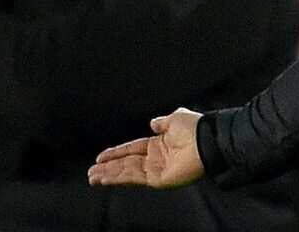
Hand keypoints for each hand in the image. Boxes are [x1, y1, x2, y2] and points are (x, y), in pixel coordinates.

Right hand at [87, 107, 203, 188]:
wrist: (207, 140)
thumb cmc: (195, 128)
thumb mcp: (175, 118)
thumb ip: (163, 122)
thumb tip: (153, 122)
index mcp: (160, 143)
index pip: (132, 149)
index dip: (116, 152)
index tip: (100, 156)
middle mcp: (156, 158)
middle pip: (126, 163)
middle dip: (108, 168)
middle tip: (91, 172)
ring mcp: (157, 169)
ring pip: (127, 172)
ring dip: (109, 174)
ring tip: (92, 177)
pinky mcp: (159, 179)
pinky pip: (134, 177)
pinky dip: (118, 178)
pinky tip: (105, 178)